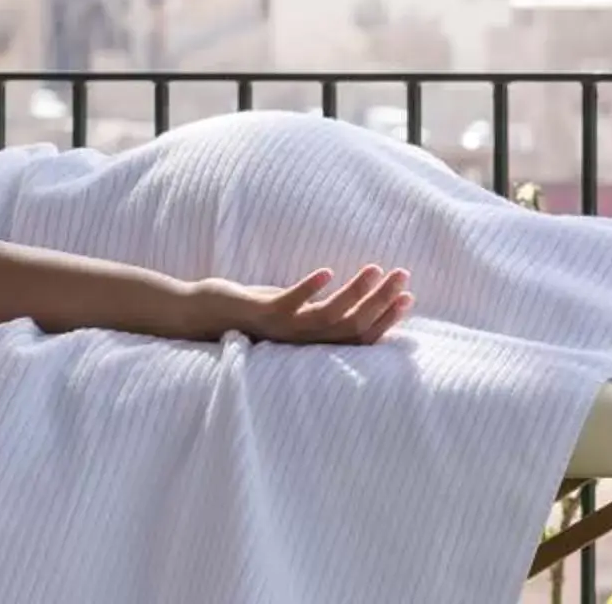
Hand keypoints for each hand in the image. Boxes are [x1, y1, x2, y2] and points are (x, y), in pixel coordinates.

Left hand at [192, 267, 413, 344]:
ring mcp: (281, 328)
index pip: (358, 336)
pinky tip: (326, 271)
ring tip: (375, 268)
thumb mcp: (290, 312)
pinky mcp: (261, 311)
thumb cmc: (250, 313)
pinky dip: (308, 289)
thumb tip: (350, 298)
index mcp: (312, 343)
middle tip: (402, 276)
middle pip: (350, 326)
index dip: (385, 319)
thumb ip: (318, 309)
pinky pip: (288, 303)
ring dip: (354, 293)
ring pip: (326, 316)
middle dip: (380, 301)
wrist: (202, 317)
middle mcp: (301, 342)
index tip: (409, 297)